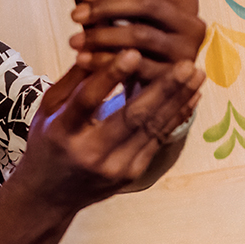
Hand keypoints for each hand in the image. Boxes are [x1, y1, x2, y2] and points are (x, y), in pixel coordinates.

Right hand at [11, 50, 201, 210]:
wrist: (47, 196)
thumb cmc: (47, 144)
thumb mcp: (48, 111)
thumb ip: (75, 81)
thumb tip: (102, 46)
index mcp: (61, 132)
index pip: (88, 100)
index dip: (110, 75)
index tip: (134, 52)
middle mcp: (89, 152)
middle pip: (131, 118)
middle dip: (163, 89)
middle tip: (187, 65)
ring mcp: (113, 167)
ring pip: (152, 129)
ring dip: (178, 100)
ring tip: (197, 76)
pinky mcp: (131, 174)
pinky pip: (158, 140)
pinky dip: (176, 117)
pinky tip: (190, 98)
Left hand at [64, 0, 206, 91]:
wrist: (149, 91)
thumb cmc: (136, 49)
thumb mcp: (130, 23)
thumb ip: (116, 3)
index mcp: (184, 3)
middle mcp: (193, 25)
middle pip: (147, 4)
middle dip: (106, 7)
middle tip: (75, 15)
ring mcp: (186, 51)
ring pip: (141, 34)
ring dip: (102, 35)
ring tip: (74, 40)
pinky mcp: (173, 77)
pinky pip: (136, 65)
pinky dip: (105, 61)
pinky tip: (82, 60)